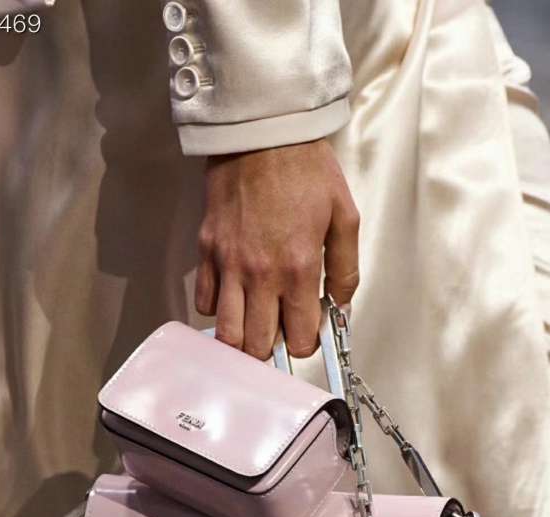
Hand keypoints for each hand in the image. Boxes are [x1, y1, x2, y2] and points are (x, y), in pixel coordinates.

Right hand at [195, 139, 359, 359]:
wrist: (262, 133)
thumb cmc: (306, 171)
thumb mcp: (344, 217)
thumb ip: (346, 270)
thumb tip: (340, 305)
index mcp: (299, 268)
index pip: (299, 337)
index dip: (306, 345)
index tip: (307, 335)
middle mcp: (261, 275)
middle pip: (257, 345)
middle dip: (271, 350)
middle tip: (278, 335)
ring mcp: (229, 265)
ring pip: (226, 333)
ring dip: (240, 341)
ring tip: (252, 329)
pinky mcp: (207, 251)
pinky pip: (203, 301)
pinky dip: (216, 311)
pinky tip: (231, 300)